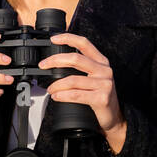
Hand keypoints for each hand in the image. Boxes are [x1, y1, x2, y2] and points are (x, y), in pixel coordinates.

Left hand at [41, 33, 127, 154]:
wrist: (113, 118)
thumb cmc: (100, 96)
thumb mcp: (94, 78)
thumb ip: (82, 68)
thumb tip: (56, 62)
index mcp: (102, 62)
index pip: (84, 43)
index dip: (68, 38)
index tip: (53, 39)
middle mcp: (105, 70)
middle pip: (76, 59)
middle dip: (55, 60)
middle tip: (43, 65)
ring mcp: (104, 84)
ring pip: (73, 80)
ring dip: (56, 84)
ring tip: (50, 89)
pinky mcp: (101, 98)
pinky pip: (76, 95)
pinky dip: (62, 96)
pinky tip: (56, 97)